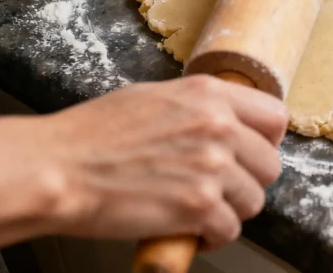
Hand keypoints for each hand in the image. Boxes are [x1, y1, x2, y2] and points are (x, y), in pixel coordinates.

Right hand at [0, 76, 287, 251]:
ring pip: (254, 200)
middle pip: (270, 165)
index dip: (266, 141)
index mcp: (210, 95)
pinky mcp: (200, 206)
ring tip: (201, 211)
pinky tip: (190, 231)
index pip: (275, 118)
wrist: (57, 168)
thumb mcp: (155, 98)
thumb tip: (226, 122)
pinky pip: (230, 230)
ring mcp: (213, 166)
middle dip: (247, 181)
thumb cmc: (93, 135)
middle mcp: (219, 126)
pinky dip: (212, 237)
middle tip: (221, 189)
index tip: (252, 154)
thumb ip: (198, 108)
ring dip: (230, 211)